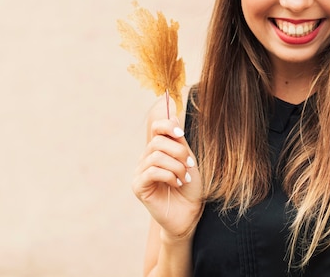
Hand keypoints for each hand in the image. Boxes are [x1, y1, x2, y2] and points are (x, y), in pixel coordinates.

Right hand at [132, 98, 202, 240]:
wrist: (190, 213)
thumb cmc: (191, 188)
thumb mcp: (188, 160)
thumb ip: (179, 141)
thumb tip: (172, 115)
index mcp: (159, 150)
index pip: (157, 127)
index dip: (168, 126)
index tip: (181, 134)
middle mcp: (146, 159)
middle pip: (158, 141)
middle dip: (179, 152)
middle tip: (189, 166)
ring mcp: (140, 172)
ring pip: (156, 156)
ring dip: (176, 166)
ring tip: (184, 178)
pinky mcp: (138, 186)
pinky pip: (152, 171)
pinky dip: (169, 175)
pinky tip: (177, 184)